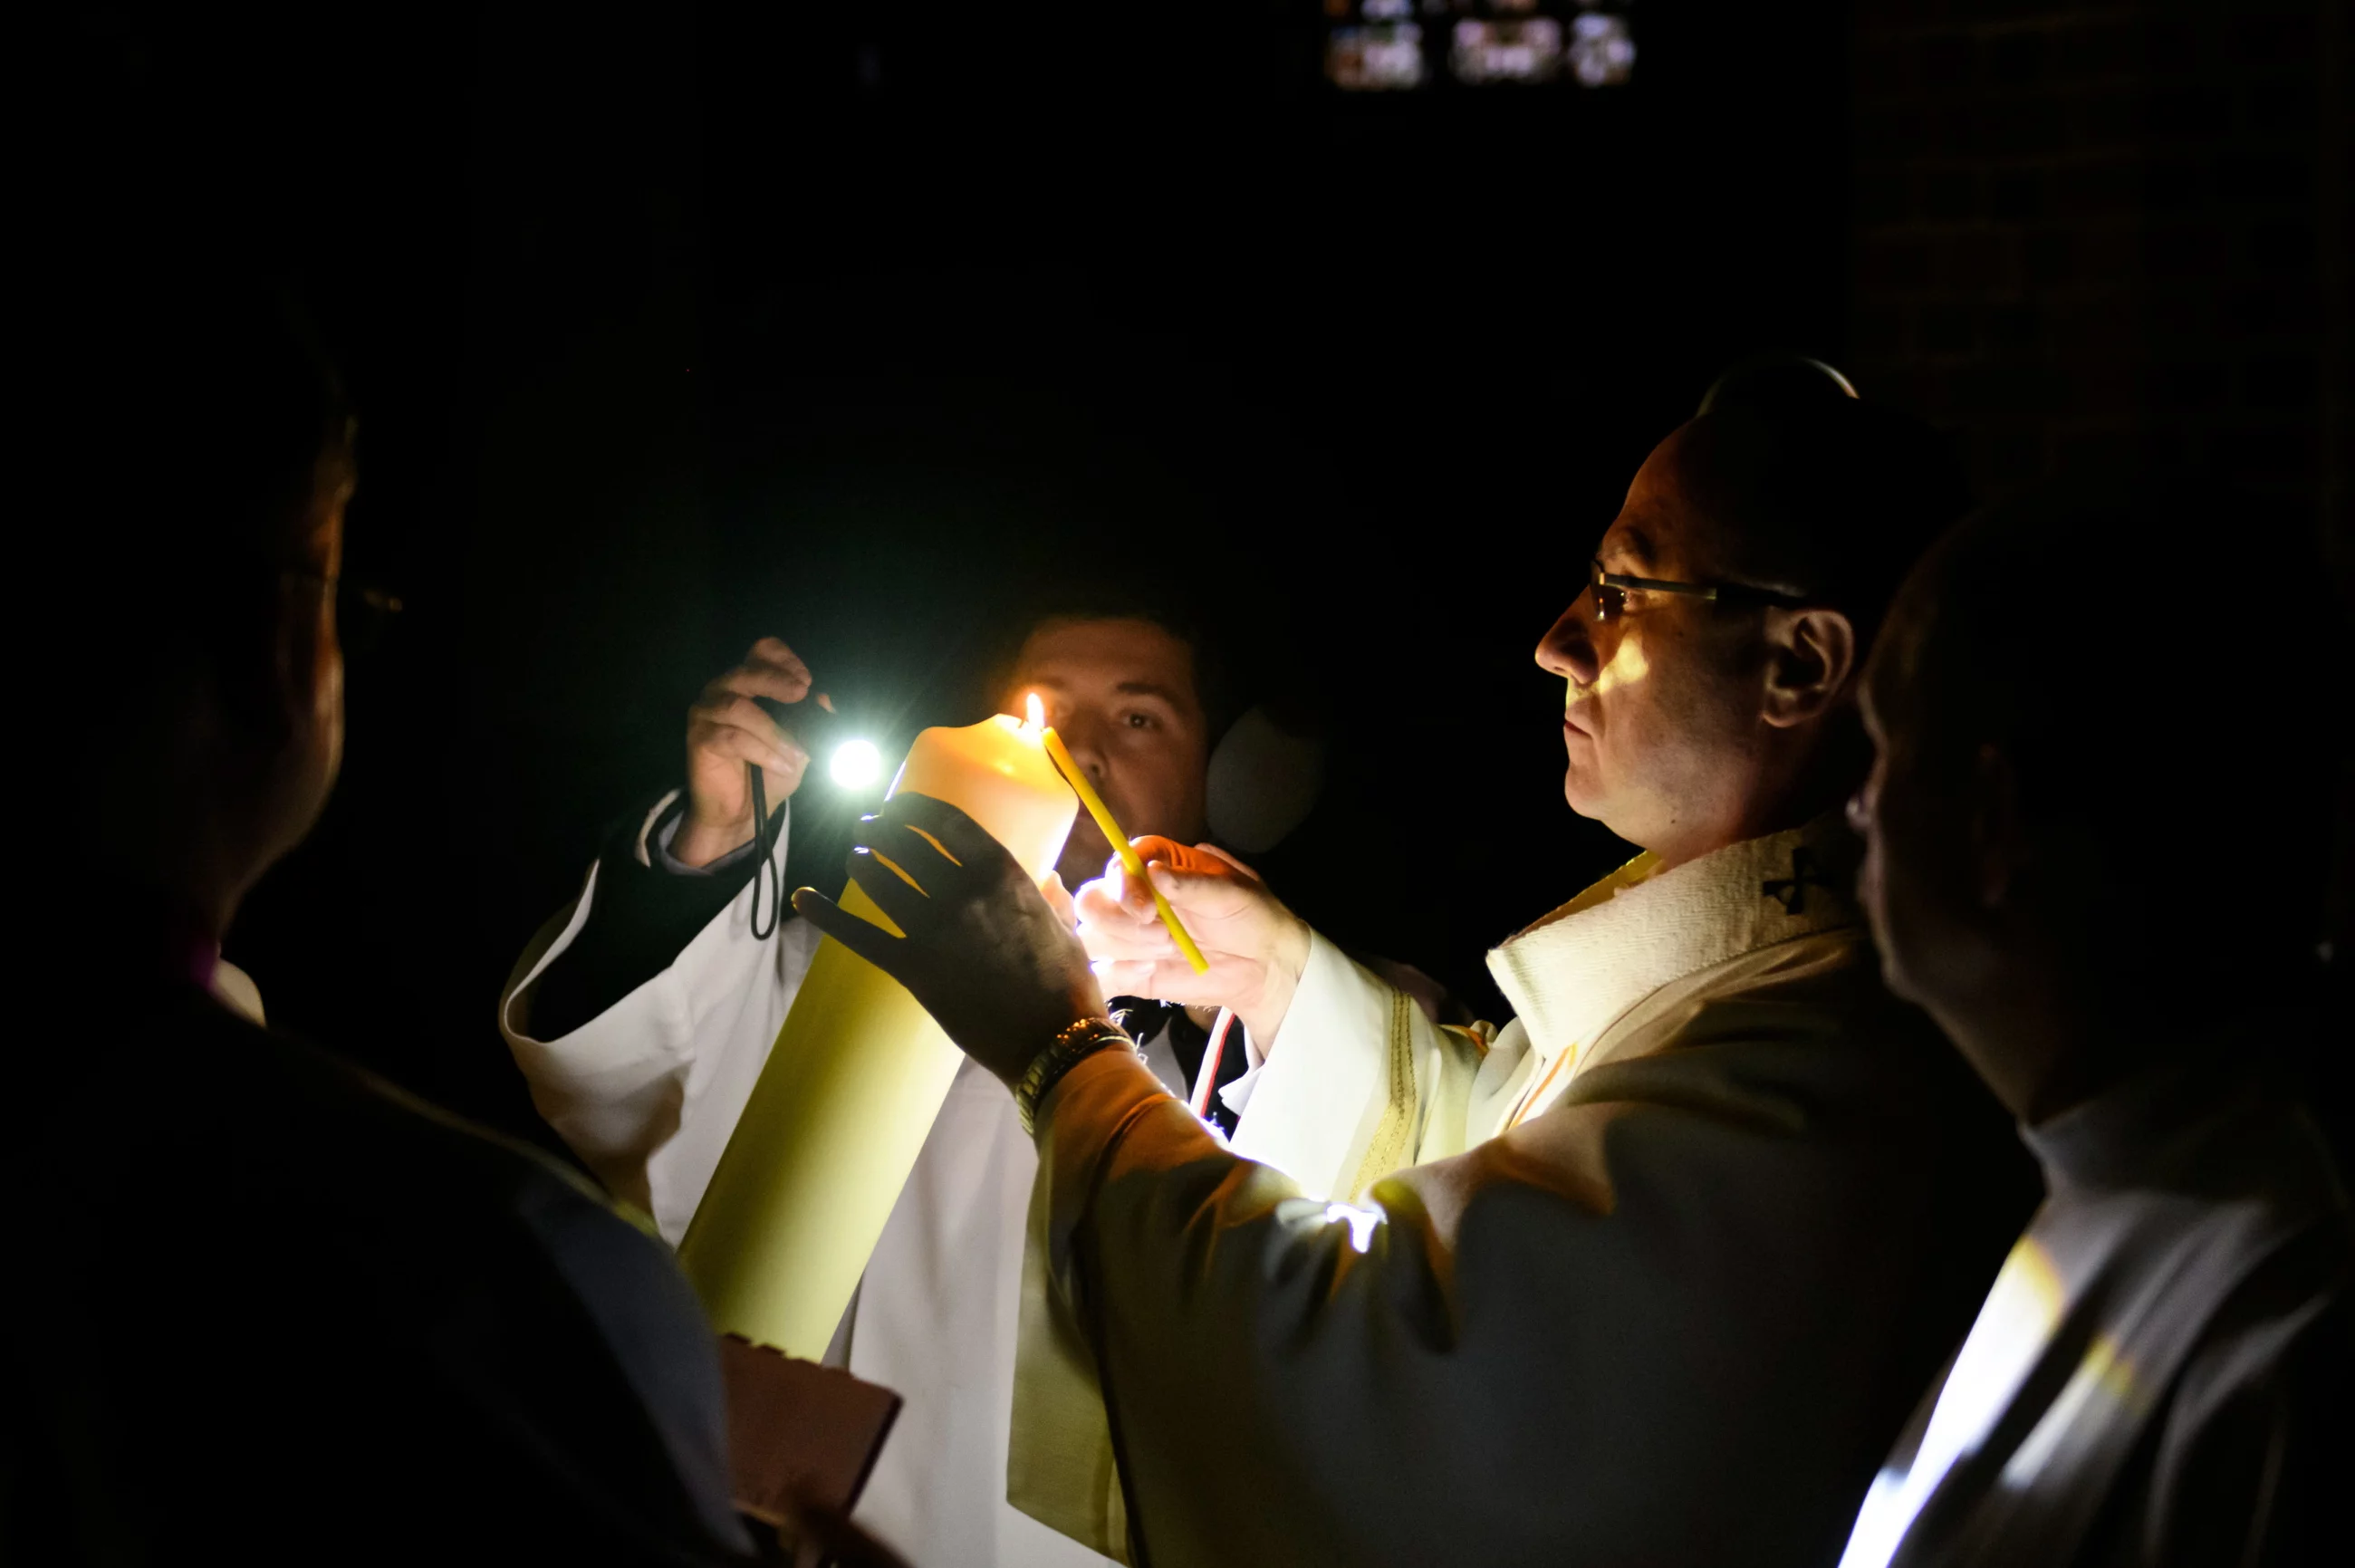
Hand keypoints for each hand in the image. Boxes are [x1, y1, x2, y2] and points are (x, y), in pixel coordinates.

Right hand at [677, 637, 824, 866]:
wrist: (742, 811)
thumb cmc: (770, 772)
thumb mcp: (801, 744)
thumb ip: (812, 721)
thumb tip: (827, 700)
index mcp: (750, 683)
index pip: (762, 650)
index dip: (784, 659)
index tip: (806, 682)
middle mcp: (724, 690)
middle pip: (746, 672)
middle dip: (776, 681)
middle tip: (801, 695)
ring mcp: (706, 712)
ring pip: (738, 707)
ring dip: (774, 731)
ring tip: (797, 753)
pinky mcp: (699, 738)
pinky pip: (731, 737)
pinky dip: (762, 751)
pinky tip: (781, 765)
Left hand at [790, 794, 1106, 1087]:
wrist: (1053, 1040)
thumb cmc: (1067, 983)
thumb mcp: (1063, 924)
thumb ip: (1046, 895)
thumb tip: (1045, 882)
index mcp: (1001, 872)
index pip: (945, 821)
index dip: (914, 807)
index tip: (900, 804)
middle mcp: (961, 891)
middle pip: (906, 844)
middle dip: (882, 830)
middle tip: (869, 827)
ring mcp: (933, 929)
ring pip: (880, 880)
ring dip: (862, 861)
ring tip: (857, 857)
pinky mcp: (913, 968)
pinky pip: (858, 934)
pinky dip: (826, 914)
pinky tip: (803, 897)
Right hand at [1075, 837, 1310, 1044]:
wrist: (1265, 966)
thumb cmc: (1252, 916)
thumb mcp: (1231, 892)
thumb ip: (1190, 884)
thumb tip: (1153, 871)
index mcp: (1158, 865)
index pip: (1120, 865)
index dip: (1122, 883)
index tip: (1145, 908)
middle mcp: (1135, 898)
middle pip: (1092, 902)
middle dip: (1117, 921)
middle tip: (1159, 936)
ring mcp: (1130, 936)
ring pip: (1092, 938)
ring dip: (1123, 947)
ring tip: (1164, 953)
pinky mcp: (1131, 972)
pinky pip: (1100, 975)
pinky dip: (1112, 977)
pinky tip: (1146, 974)